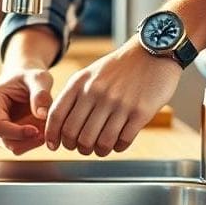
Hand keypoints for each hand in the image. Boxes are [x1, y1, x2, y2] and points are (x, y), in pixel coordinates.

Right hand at [0, 67, 53, 154]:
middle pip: (1, 139)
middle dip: (26, 140)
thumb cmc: (30, 77)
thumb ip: (41, 94)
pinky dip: (23, 142)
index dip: (18, 133)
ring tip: (42, 128)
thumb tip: (42, 115)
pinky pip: (8, 144)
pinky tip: (34, 130)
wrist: (20, 79)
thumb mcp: (40, 79)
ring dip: (26, 142)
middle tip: (46, 134)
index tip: (38, 131)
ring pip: (5, 145)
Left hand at [44, 36, 180, 155]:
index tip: (54, 145)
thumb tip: (58, 126)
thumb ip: (74, 96)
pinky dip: (117, 147)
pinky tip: (117, 143)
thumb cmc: (119, 68)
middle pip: (75, 134)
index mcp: (80, 83)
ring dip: (98, 151)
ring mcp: (119, 103)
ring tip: (100, 149)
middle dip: (76, 147)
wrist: (153, 52)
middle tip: (82, 148)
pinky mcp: (140, 112)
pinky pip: (122, 141)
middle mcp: (97, 93)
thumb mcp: (90, 74)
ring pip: (99, 142)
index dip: (52, 135)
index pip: (57, 116)